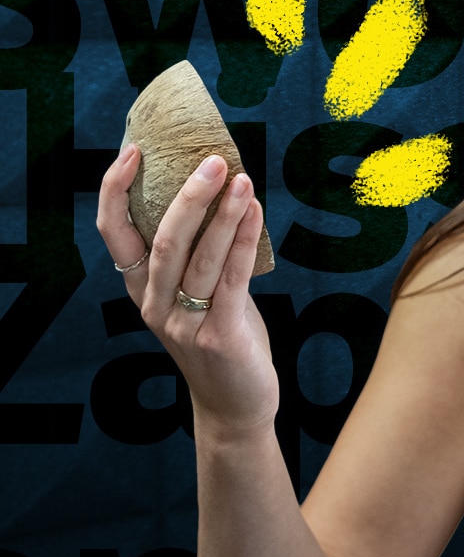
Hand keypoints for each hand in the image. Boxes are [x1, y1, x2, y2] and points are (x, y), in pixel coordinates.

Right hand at [96, 145, 279, 439]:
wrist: (235, 404)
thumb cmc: (220, 339)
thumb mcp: (198, 295)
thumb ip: (199, 256)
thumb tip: (221, 197)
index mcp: (141, 289)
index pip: (114, 233)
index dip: (116, 190)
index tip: (133, 151)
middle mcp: (153, 304)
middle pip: (162, 238)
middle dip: (187, 195)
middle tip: (211, 160)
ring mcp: (183, 321)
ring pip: (198, 256)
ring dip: (223, 214)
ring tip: (241, 178)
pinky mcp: (218, 334)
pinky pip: (231, 278)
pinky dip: (245, 241)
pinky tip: (255, 212)